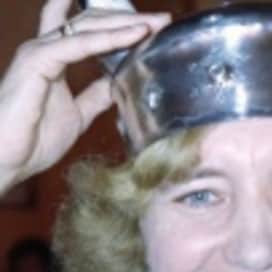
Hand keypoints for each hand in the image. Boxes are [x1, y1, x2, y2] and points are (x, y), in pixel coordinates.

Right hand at [0, 0, 170, 192]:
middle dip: (130, 19)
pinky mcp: (38, 61)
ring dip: (125, 23)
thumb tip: (117, 85)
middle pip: (93, 21)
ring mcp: (41, 52)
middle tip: (163, 21)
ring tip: (155, 24)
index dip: (119, 25)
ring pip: (89, 26)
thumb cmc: (33, 139)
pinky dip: (109, 39)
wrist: (7, 160)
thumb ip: (96, 96)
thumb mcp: (79, 114)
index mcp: (56, 57)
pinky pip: (78, 44)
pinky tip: (135, 35)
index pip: (90, 30)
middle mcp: (48, 48)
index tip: (151, 28)